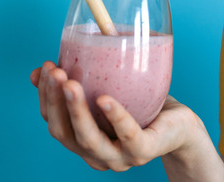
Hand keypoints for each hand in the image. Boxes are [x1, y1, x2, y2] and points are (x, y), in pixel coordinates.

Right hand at [30, 61, 200, 171]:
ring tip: (70, 82)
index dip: (44, 96)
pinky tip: (105, 99)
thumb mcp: (109, 90)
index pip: (54, 122)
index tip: (44, 68)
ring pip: (88, 138)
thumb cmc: (143, 106)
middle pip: (64, 132)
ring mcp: (120, 157)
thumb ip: (81, 82)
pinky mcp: (143, 151)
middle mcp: (96, 154)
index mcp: (83, 141)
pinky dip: (115, 116)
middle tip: (55, 72)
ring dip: (75, 109)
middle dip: (54, 101)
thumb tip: (43, 67)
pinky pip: (127, 134)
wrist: (180, 125)